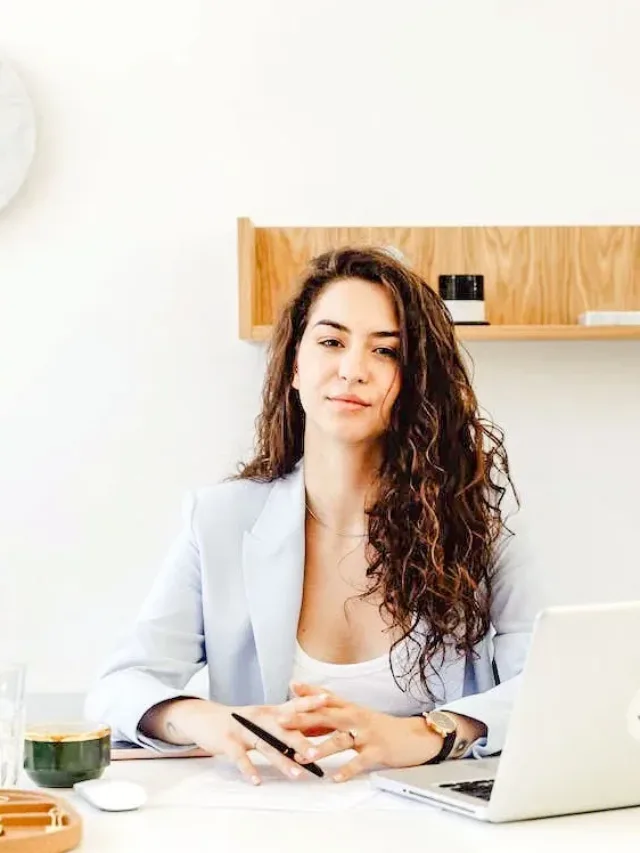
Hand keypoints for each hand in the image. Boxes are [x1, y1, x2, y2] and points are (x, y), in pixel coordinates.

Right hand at [146, 692, 329, 784]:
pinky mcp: (228, 742)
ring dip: (281, 761)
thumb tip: (312, 731)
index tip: (329, 700)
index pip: (293, 705)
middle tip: (318, 753)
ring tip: (296, 775)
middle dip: (301, 741)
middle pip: (283, 729)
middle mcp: (259, 718)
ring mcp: (243, 730)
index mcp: (270, 711)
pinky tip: (256, 781)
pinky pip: (240, 757)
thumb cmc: (240, 721)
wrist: (205, 718)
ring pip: (265, 745)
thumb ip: (283, 723)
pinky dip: (248, 769)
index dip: (310, 701)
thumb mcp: (262, 718)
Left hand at [278, 683, 442, 781]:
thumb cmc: (380, 728)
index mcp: (351, 709)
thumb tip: (306, 719)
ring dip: (323, 747)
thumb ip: (333, 718)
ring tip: (306, 754)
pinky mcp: (377, 751)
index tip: (291, 686)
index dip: (309, 691)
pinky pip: (360, 762)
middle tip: (282, 721)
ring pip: (341, 740)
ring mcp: (366, 734)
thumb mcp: (356, 718)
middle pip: (327, 716)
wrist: (413, 737)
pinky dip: (347, 770)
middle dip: (303, 719)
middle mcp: (356, 718)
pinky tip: (335, 777)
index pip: (327, 697)